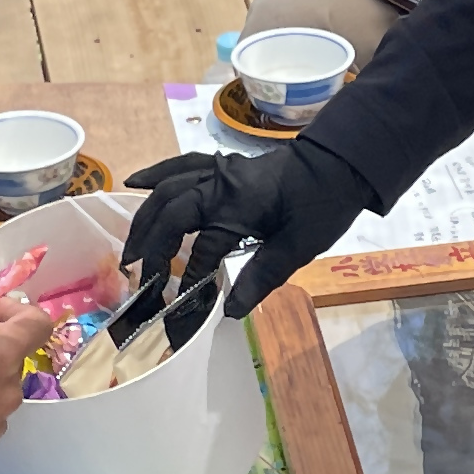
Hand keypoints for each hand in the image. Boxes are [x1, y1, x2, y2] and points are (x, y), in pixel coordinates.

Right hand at [118, 139, 378, 319]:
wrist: (341, 161)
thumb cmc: (323, 204)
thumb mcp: (300, 246)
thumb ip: (262, 276)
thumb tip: (231, 311)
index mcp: (238, 208)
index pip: (202, 250)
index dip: (190, 279)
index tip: (181, 305)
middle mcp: (220, 187)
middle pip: (170, 215)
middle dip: (150, 246)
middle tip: (137, 274)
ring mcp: (219, 172)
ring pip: (167, 190)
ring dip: (146, 216)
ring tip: (132, 245)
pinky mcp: (223, 166)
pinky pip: (181, 165)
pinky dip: (157, 172)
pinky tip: (136, 181)